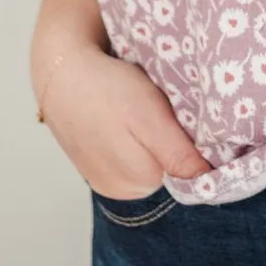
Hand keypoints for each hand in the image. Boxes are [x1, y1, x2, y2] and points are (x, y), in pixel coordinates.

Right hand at [34, 40, 214, 198]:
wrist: (61, 74)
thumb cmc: (107, 88)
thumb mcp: (148, 114)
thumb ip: (176, 153)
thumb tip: (204, 179)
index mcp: (142, 179)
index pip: (187, 169)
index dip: (192, 141)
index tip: (183, 116)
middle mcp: (124, 191)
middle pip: (168, 170)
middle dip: (172, 141)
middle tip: (160, 109)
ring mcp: (107, 184)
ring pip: (149, 166)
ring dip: (152, 143)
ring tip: (139, 115)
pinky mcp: (96, 172)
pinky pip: (128, 164)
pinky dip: (132, 145)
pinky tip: (123, 125)